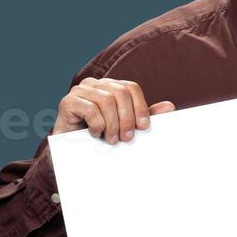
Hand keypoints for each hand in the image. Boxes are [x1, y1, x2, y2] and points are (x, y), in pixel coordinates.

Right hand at [51, 78, 175, 142]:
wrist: (72, 151)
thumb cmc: (102, 136)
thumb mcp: (126, 126)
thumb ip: (145, 116)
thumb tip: (169, 106)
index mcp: (110, 86)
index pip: (131, 88)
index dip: (140, 107)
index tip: (144, 127)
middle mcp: (95, 84)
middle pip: (120, 92)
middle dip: (127, 118)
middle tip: (127, 138)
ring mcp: (79, 91)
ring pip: (106, 100)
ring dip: (113, 124)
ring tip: (112, 139)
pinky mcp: (67, 102)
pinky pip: (89, 108)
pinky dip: (97, 124)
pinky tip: (96, 134)